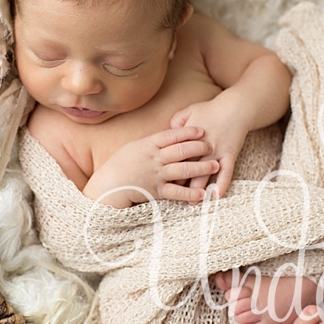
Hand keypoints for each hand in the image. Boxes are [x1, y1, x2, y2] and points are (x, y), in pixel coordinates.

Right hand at [82, 126, 218, 207]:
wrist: (108, 186)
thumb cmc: (119, 165)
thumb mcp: (133, 147)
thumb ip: (151, 143)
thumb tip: (166, 135)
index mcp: (147, 145)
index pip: (170, 136)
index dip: (187, 132)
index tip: (200, 130)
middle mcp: (153, 159)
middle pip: (180, 150)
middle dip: (198, 147)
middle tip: (211, 145)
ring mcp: (156, 175)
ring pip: (182, 169)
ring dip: (200, 167)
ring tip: (215, 165)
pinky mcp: (156, 191)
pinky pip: (176, 192)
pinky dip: (190, 193)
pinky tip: (202, 194)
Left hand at [170, 92, 250, 197]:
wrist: (235, 107)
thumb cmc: (210, 109)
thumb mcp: (188, 112)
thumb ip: (175, 123)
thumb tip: (166, 134)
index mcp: (187, 138)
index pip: (173, 158)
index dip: (165, 171)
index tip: (158, 182)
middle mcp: (200, 148)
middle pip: (186, 169)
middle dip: (178, 185)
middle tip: (170, 198)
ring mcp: (216, 152)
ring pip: (204, 175)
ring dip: (197, 190)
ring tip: (192, 204)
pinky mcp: (229, 155)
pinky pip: (226, 173)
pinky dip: (221, 185)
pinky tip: (216, 197)